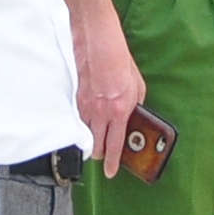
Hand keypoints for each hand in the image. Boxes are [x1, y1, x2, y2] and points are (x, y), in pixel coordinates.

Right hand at [73, 9, 145, 156]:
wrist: (98, 42)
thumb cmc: (119, 60)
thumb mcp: (137, 84)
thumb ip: (136, 103)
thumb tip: (134, 113)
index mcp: (120, 110)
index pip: (115, 145)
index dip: (113, 162)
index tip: (111, 172)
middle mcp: (101, 112)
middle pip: (96, 146)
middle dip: (100, 154)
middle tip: (104, 154)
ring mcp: (86, 106)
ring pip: (85, 134)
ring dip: (91, 140)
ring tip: (96, 139)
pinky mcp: (76, 98)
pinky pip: (79, 119)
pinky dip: (83, 124)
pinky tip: (88, 120)